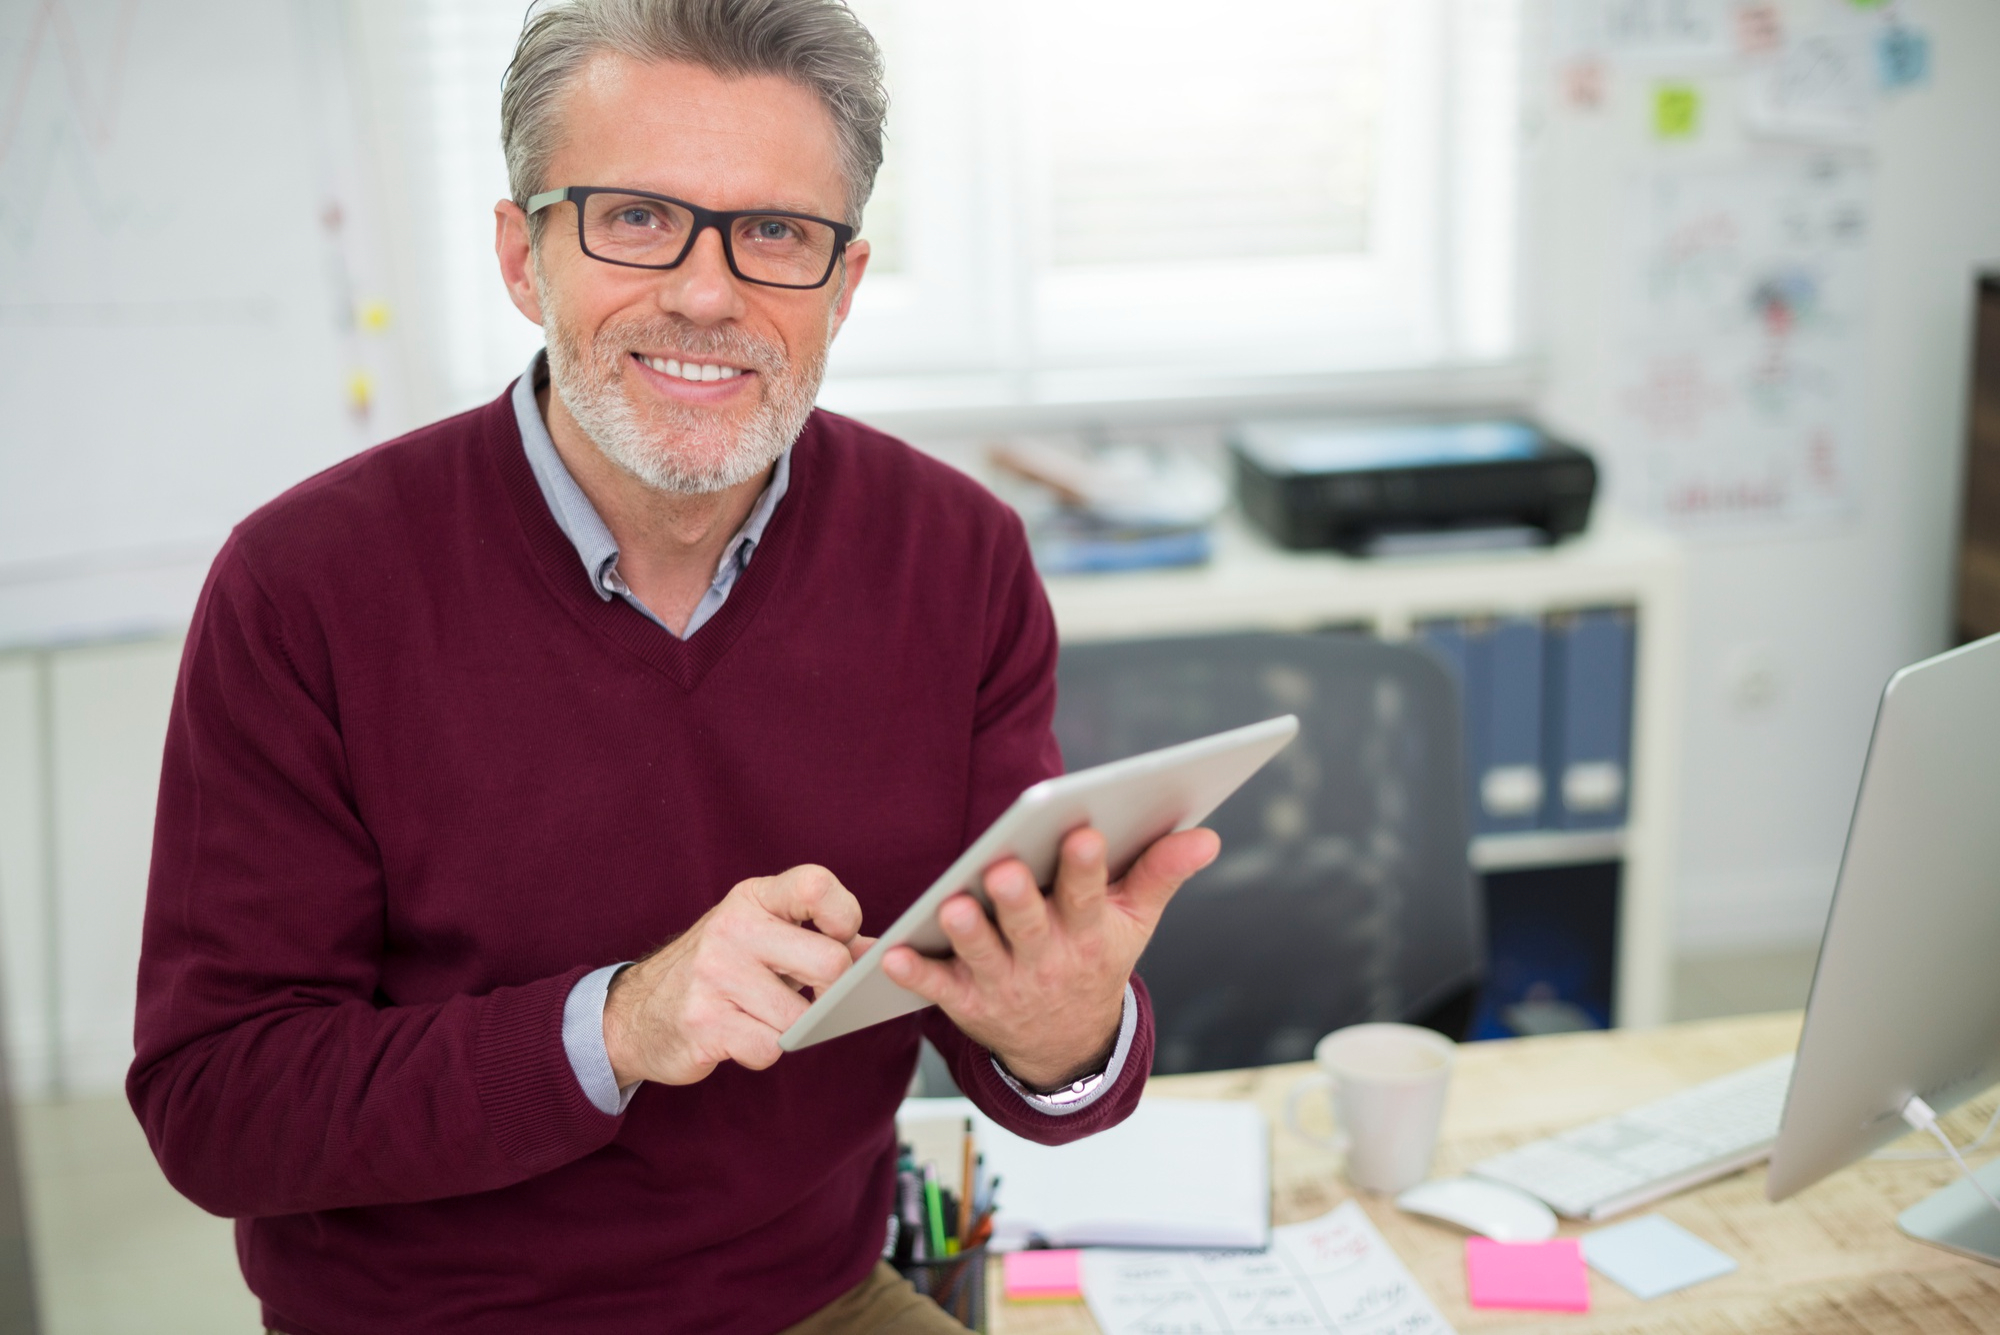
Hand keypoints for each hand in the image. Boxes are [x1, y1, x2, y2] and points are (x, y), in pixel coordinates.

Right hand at [602, 865, 867, 1086]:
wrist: (635, 1013)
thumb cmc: (719, 970)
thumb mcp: (763, 935)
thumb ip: (823, 938)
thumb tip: (882, 954)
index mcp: (754, 898)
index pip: (817, 885)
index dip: (844, 917)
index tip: (837, 938)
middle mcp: (733, 927)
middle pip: (830, 962)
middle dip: (830, 990)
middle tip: (807, 994)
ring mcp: (714, 974)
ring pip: (800, 1016)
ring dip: (790, 1028)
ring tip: (761, 1014)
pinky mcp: (703, 1022)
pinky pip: (769, 1048)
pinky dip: (763, 1051)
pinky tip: (740, 1036)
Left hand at [881, 826, 1220, 1089]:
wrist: (1067, 1046)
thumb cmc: (1096, 957)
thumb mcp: (1135, 922)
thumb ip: (1161, 873)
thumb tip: (1206, 835)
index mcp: (1090, 934)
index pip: (1090, 896)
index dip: (1087, 867)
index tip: (1085, 833)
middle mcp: (1047, 960)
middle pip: (1030, 927)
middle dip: (1018, 901)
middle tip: (1003, 870)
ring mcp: (1006, 984)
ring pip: (983, 956)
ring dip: (967, 933)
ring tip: (952, 906)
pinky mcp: (968, 1002)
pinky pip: (939, 989)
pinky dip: (916, 976)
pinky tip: (893, 957)